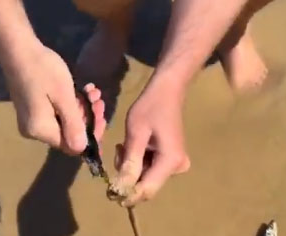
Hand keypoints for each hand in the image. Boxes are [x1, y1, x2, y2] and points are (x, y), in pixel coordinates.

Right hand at [5, 42, 105, 154]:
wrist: (18, 49)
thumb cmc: (43, 70)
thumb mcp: (63, 96)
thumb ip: (74, 124)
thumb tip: (82, 150)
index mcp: (40, 130)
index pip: (72, 146)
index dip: (90, 135)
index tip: (103, 117)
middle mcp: (33, 131)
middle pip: (68, 134)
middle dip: (87, 118)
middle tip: (98, 98)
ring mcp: (30, 120)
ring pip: (63, 122)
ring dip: (80, 108)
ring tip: (92, 91)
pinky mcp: (31, 109)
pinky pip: (54, 114)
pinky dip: (68, 104)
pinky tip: (80, 90)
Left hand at [114, 79, 189, 205]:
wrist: (167, 91)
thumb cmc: (150, 108)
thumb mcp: (135, 133)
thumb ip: (130, 162)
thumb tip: (121, 188)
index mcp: (170, 162)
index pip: (146, 190)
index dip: (127, 194)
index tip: (108, 190)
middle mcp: (176, 168)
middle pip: (146, 184)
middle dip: (127, 174)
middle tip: (119, 150)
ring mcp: (175, 164)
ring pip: (146, 176)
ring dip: (131, 165)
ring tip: (124, 144)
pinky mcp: (171, 159)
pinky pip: (150, 168)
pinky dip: (137, 160)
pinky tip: (133, 145)